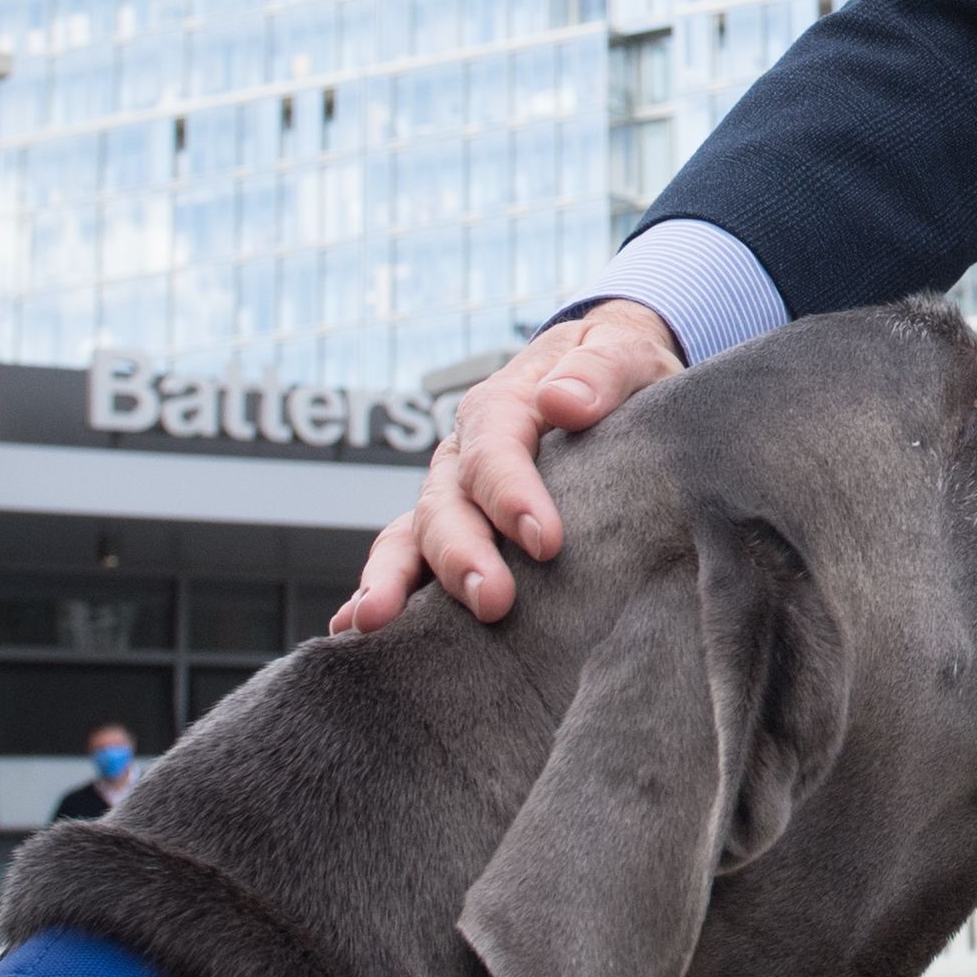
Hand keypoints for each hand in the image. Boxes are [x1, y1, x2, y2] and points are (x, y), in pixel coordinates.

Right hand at [331, 300, 685, 631]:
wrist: (604, 373)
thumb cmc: (617, 365)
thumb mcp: (625, 348)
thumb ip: (601, 368)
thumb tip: (563, 400)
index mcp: (504, 406)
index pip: (495, 450)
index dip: (511, 494)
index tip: (546, 542)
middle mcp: (464, 454)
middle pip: (446, 502)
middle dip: (461, 554)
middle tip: (492, 602)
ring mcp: (453, 494)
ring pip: (413, 535)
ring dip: (395, 579)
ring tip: (375, 622)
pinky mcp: (457, 529)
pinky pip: (410, 559)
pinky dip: (383, 589)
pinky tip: (352, 628)